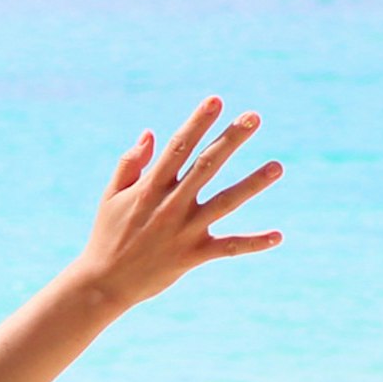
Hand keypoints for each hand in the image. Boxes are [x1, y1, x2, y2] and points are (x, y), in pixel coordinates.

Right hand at [76, 97, 281, 311]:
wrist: (104, 282)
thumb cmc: (107, 234)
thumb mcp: (111, 195)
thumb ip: (130, 163)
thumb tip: (150, 133)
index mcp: (150, 187)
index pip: (178, 147)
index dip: (197, 122)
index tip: (216, 99)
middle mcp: (170, 205)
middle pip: (206, 166)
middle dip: (231, 139)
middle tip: (254, 116)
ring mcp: (184, 231)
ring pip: (225, 203)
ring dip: (252, 184)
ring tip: (278, 167)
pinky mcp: (193, 256)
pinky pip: (229, 247)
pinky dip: (254, 242)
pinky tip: (278, 236)